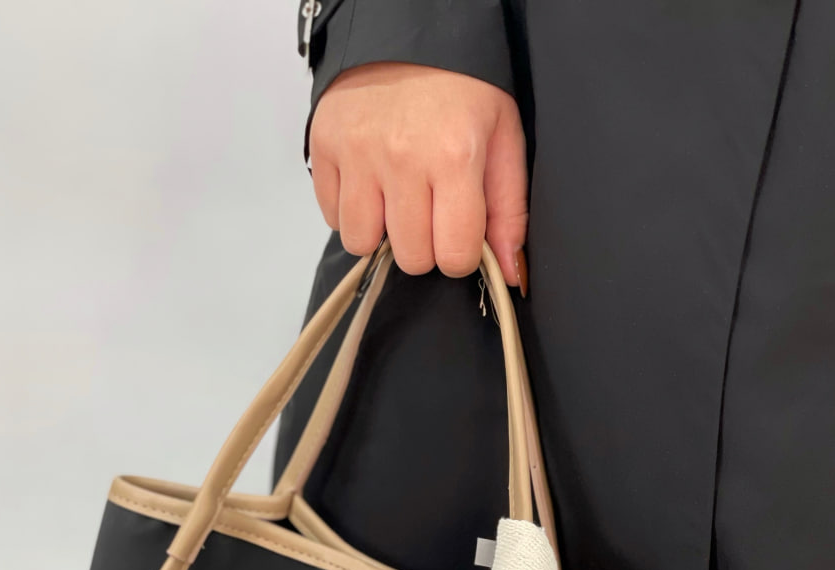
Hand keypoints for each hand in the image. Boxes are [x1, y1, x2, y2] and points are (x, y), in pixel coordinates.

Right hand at [309, 62, 527, 289]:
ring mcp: (356, 153)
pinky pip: (331, 216)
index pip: (452, 256)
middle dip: (423, 245)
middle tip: (429, 209)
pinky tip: (370, 183)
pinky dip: (350, 210)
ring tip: (396, 199)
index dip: (459, 254)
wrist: (408, 30)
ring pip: (362, 242)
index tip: (458, 232)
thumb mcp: (503, 137)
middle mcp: (401, 158)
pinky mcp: (324, 146)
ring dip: (380, 232)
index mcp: (454, 157)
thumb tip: (510, 273)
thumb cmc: (462, 85)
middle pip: (409, 258)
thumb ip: (509, 210)